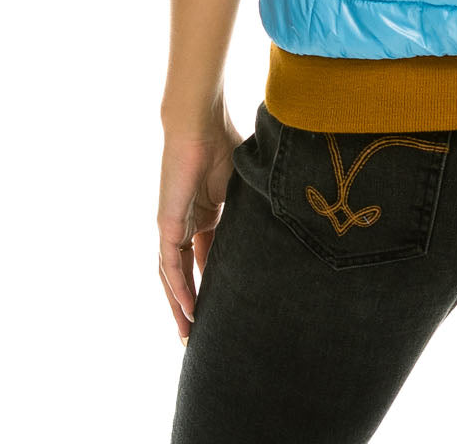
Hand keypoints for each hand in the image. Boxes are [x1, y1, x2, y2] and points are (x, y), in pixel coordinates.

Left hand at [157, 112, 243, 343]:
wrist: (200, 122)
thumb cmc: (223, 141)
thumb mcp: (244, 185)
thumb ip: (254, 203)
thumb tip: (290, 213)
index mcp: (203, 213)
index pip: (204, 256)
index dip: (211, 281)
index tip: (223, 306)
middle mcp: (185, 223)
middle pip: (185, 272)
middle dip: (191, 303)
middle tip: (199, 334)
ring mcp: (174, 224)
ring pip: (173, 275)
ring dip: (180, 304)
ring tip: (190, 333)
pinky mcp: (167, 222)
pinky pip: (169, 263)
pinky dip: (177, 287)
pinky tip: (187, 309)